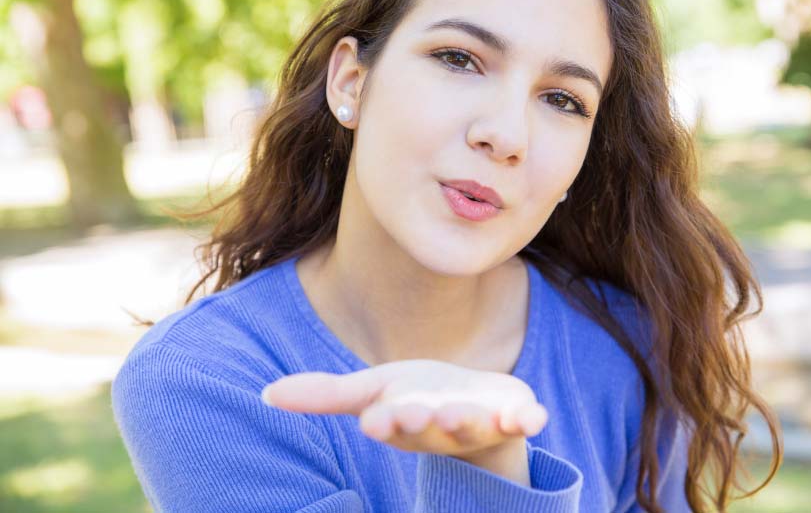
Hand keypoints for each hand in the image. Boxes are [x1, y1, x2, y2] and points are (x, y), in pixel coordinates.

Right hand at [261, 359, 548, 458]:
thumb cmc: (418, 400)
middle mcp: (440, 427)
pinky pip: (523, 422)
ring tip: (463, 412)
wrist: (477, 411)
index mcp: (403, 422)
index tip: (374, 419)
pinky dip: (528, 421)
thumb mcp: (373, 392)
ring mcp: (480, 423)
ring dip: (468, 420)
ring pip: (473, 425)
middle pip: (429, 426)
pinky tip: (534, 418)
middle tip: (412, 413)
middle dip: (421, 421)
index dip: (384, 422)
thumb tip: (267, 395)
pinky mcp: (514, 417)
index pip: (389, 424)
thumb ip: (327, 395)